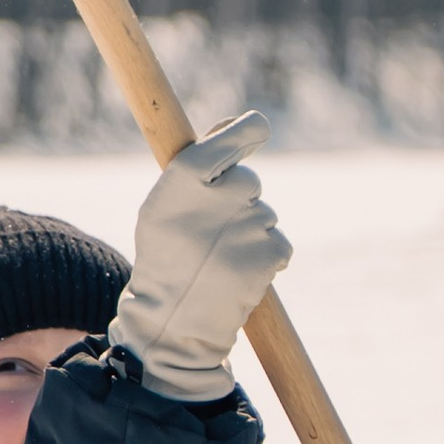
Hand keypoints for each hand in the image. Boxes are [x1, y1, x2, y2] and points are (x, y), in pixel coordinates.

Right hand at [109, 112, 291, 399]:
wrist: (172, 321)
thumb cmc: (166, 255)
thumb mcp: (166, 204)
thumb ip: (203, 161)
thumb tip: (248, 122)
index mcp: (185, 176)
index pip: (232, 137)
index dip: (247, 131)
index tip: (256, 129)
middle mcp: (221, 194)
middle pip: (248, 181)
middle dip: (236, 201)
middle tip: (207, 234)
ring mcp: (249, 223)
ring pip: (263, 215)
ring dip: (247, 233)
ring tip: (216, 260)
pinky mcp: (272, 252)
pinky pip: (278, 243)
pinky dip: (263, 257)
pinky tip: (235, 273)